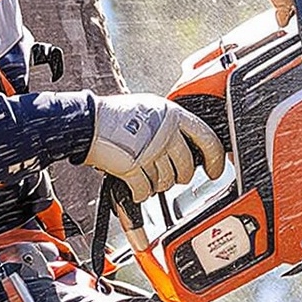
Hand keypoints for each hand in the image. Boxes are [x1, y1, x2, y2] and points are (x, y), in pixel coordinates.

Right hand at [83, 95, 225, 199]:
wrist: (87, 122)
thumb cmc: (116, 116)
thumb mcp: (151, 109)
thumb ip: (170, 124)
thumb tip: (186, 142)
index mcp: (173, 115)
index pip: (207, 139)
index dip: (215, 159)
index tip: (214, 170)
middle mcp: (165, 132)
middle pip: (186, 167)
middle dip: (180, 177)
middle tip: (172, 176)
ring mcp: (150, 150)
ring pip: (166, 181)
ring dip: (158, 184)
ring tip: (147, 175)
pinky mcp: (133, 167)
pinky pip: (145, 191)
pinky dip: (141, 192)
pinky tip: (136, 186)